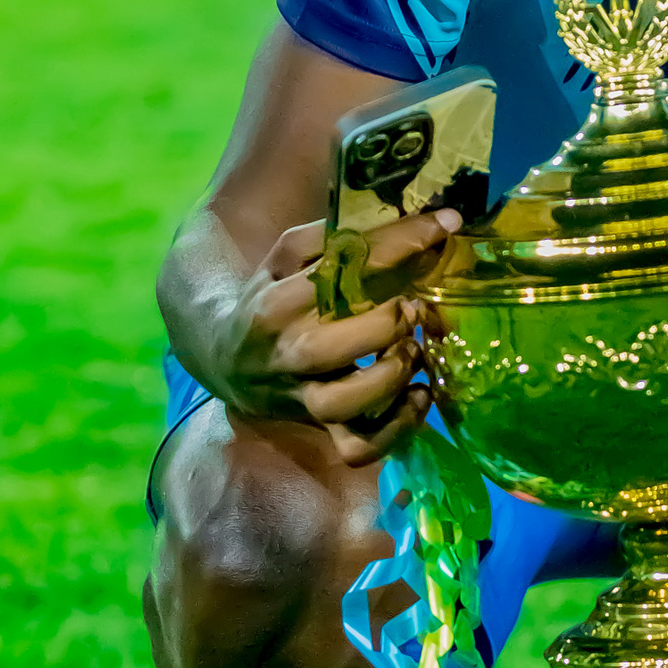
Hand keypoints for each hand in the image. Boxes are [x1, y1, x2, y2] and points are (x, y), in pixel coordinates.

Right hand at [211, 209, 460, 466]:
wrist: (224, 358)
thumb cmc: (270, 298)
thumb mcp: (285, 259)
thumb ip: (332, 238)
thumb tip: (410, 220)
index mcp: (276, 304)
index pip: (339, 271)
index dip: (398, 245)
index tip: (443, 225)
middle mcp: (287, 355)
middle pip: (333, 348)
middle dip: (386, 324)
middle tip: (415, 308)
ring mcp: (302, 398)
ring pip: (347, 405)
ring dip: (392, 377)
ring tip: (413, 352)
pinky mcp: (320, 429)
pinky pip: (360, 447)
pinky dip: (398, 428)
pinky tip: (419, 395)